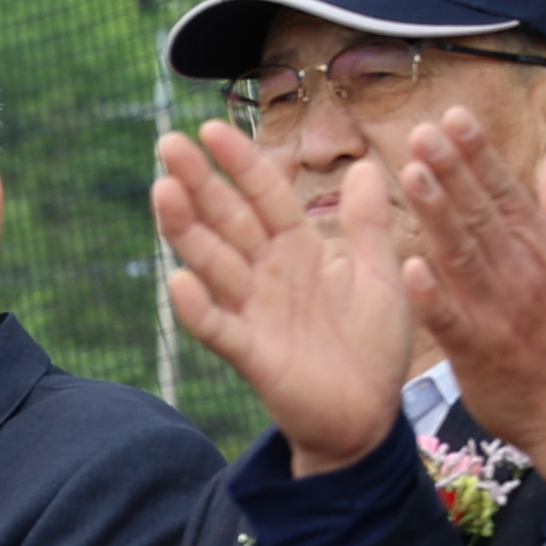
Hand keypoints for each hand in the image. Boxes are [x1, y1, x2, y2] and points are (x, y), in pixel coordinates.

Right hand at [153, 121, 420, 475]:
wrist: (369, 417)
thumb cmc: (374, 348)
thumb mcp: (382, 275)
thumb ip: (367, 225)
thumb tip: (368, 165)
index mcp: (300, 251)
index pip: (265, 196)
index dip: (241, 163)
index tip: (211, 127)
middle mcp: (269, 275)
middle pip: (228, 220)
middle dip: (199, 182)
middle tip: (166, 143)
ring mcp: (255, 312)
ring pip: (214, 263)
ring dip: (187, 230)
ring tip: (162, 192)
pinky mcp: (252, 355)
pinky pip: (220, 328)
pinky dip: (199, 308)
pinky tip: (178, 282)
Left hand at [392, 107, 545, 493]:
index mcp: (545, 249)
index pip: (506, 192)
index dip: (478, 154)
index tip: (453, 116)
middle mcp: (523, 272)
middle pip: (482, 213)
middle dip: (452, 170)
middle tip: (422, 131)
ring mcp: (500, 310)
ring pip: (464, 254)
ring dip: (438, 213)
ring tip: (412, 173)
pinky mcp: (479, 350)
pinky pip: (450, 318)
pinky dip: (432, 293)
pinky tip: (409, 265)